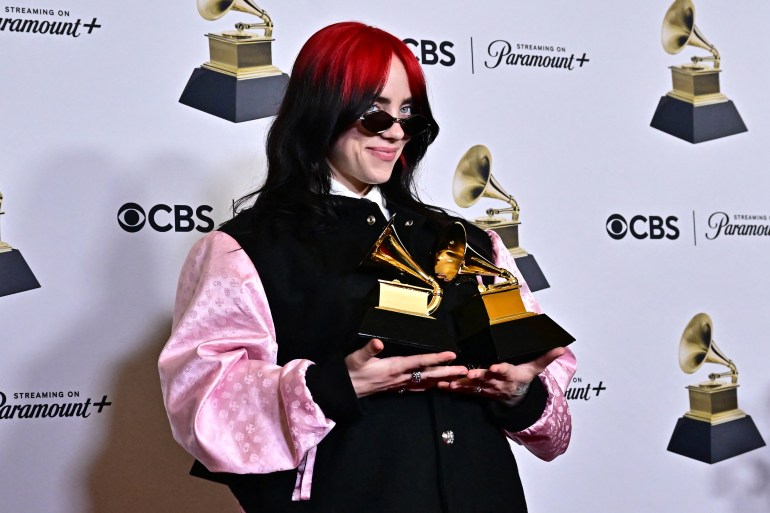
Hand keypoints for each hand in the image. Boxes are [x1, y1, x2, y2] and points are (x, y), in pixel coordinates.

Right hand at [345, 339, 468, 397]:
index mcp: (394, 367)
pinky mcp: (397, 388)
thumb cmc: (351, 371)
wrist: (345, 390)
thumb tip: (378, 343)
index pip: (420, 362)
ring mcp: (400, 384)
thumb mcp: (356, 358)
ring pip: (426, 382)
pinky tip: (437, 385)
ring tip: (458, 378)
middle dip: (448, 372)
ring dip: (443, 380)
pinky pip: (418, 388)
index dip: (436, 359)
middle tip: (465, 371)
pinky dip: (430, 386)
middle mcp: (400, 377)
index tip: (451, 355)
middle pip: (429, 374)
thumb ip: (368, 350)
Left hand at [437, 347, 565, 404]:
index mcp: (511, 375)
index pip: (506, 370)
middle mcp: (497, 382)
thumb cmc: (523, 378)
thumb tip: (561, 347)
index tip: (494, 367)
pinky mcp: (478, 391)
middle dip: (477, 377)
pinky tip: (442, 385)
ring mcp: (486, 388)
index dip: (500, 369)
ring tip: (449, 382)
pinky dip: (453, 388)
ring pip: (473, 386)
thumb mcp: (536, 368)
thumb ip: (546, 357)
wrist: (516, 398)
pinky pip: (465, 390)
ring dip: (460, 384)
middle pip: (487, 379)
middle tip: (469, 375)